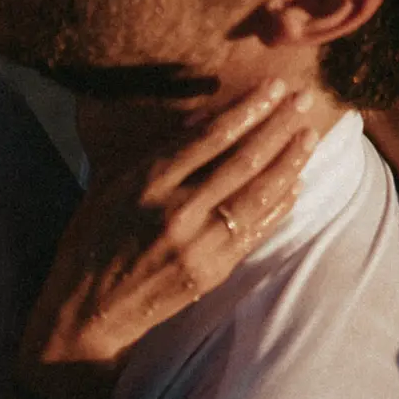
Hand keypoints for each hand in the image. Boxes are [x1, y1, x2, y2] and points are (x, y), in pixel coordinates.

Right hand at [18, 81, 319, 398]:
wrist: (89, 311)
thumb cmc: (92, 242)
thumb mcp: (110, 186)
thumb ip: (154, 154)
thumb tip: (202, 121)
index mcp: (148, 183)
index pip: (212, 137)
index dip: (248, 109)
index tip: (274, 87)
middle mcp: (177, 211)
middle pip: (242, 161)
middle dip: (279, 127)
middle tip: (305, 100)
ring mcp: (197, 245)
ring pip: (256, 196)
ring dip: (288, 163)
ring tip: (309, 137)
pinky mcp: (210, 273)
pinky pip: (253, 232)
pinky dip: (277, 207)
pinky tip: (295, 185)